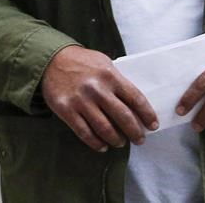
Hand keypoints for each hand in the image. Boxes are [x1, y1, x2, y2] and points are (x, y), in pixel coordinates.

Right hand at [41, 45, 158, 151]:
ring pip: (104, 128)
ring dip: (116, 139)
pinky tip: (103, 146)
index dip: (146, 114)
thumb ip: (118, 80)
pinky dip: (96, 143)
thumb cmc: (82, 61)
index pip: (135, 98)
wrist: (52, 59)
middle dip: (135, 131)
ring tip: (121, 142)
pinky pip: (84, 132)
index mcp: (110, 75)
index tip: (153, 125)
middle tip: (140, 140)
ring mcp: (81, 101)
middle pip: (123, 116)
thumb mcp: (104, 63)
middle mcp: (97, 89)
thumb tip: (135, 102)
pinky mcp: (66, 110)